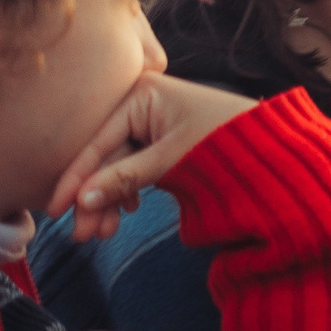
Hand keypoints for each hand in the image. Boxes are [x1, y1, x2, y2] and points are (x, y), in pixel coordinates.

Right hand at [52, 75, 260, 240]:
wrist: (274, 147)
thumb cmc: (227, 142)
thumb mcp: (172, 160)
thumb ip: (125, 178)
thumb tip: (82, 199)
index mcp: (142, 93)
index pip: (98, 142)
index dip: (75, 179)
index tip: (56, 211)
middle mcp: (143, 102)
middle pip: (105, 157)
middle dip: (94, 198)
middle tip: (83, 237)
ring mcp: (152, 121)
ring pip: (118, 166)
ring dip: (108, 200)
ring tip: (104, 234)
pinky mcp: (162, 139)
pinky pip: (135, 167)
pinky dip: (128, 191)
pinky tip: (127, 212)